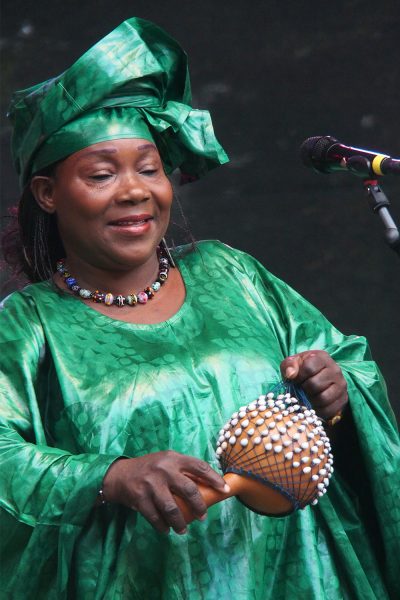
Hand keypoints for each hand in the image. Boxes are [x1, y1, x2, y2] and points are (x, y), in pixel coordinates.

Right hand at [101, 451, 228, 533]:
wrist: (120, 474)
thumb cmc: (150, 469)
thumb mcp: (167, 462)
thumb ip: (184, 470)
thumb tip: (209, 485)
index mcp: (174, 458)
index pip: (199, 466)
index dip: (214, 479)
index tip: (224, 490)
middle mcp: (163, 469)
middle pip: (189, 489)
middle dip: (199, 506)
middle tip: (203, 516)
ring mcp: (151, 484)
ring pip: (172, 508)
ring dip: (180, 522)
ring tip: (184, 530)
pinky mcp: (140, 498)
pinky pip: (155, 517)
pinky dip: (163, 527)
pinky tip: (167, 530)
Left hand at [280, 350, 347, 420]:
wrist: (318, 380)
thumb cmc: (302, 371)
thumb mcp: (293, 364)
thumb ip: (289, 365)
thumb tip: (291, 374)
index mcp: (322, 358)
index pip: (309, 367)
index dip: (298, 376)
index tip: (295, 380)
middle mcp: (335, 370)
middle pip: (315, 384)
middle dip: (303, 389)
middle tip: (301, 390)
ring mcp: (341, 385)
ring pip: (323, 398)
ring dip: (310, 401)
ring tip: (307, 397)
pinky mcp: (343, 399)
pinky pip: (329, 409)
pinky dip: (318, 410)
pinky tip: (314, 405)